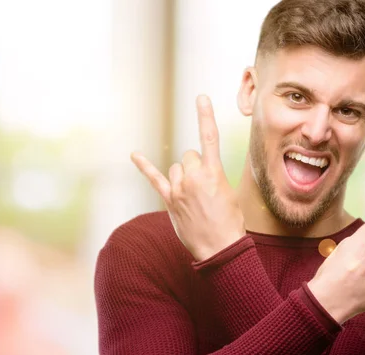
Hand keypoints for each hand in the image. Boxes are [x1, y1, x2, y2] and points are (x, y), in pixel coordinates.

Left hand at [131, 95, 245, 260]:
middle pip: (188, 156)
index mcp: (214, 173)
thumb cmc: (230, 221)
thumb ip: (213, 176)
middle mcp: (194, 177)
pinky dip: (144, 166)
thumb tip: (201, 173)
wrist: (221, 248)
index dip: (205, 116)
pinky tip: (134, 155)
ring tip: (193, 197)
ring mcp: (179, 189)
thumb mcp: (229, 193)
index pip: (209, 138)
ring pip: (175, 169)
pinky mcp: (170, 201)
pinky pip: (154, 179)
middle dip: (194, 166)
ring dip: (182, 177)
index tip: (200, 97)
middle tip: (204, 187)